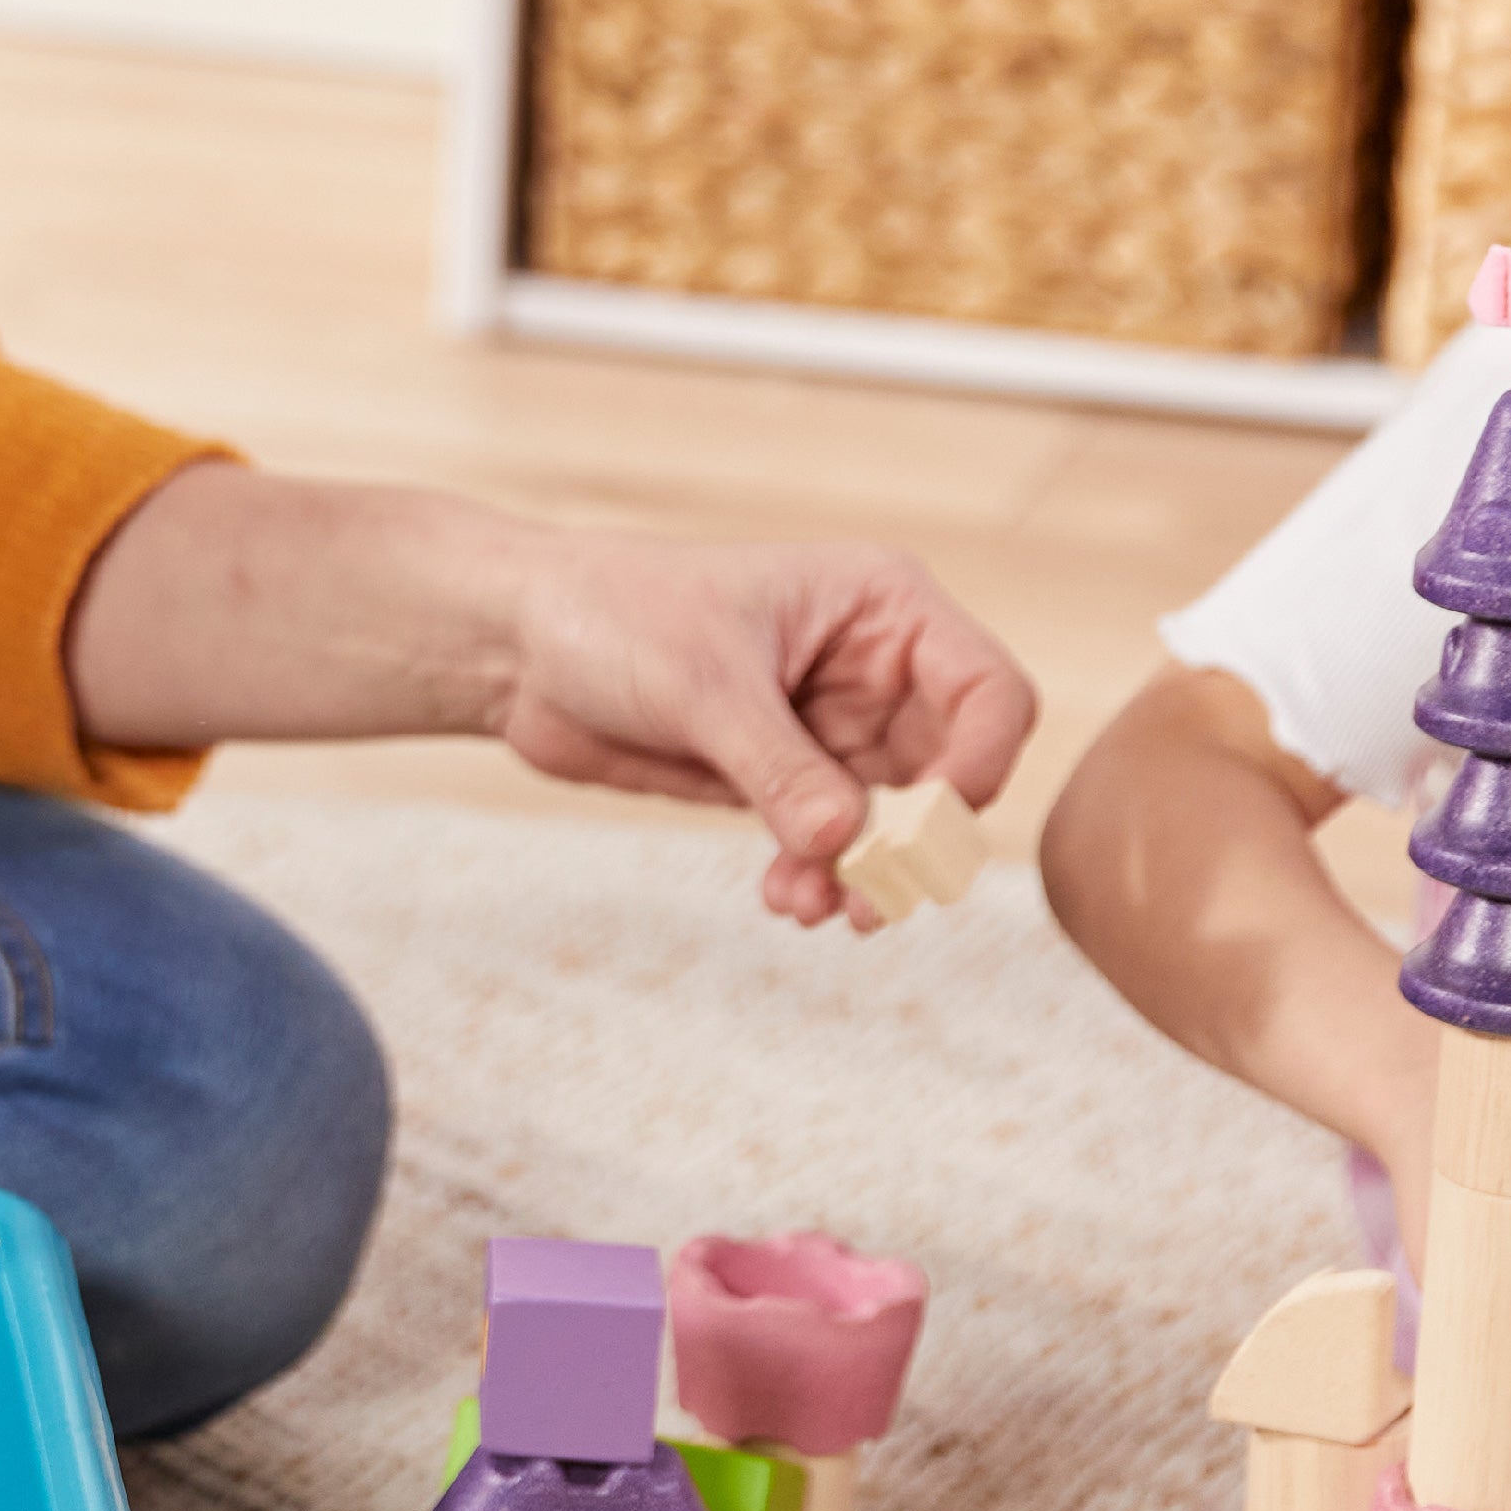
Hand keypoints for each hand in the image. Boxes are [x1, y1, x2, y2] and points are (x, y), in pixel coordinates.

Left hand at [488, 532, 1037, 923]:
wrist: (521, 646)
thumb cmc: (613, 615)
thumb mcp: (703, 685)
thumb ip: (780, 767)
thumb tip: (847, 842)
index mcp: (882, 607)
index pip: (989, 692)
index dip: (979, 764)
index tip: (926, 827)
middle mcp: (875, 668)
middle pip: (952, 772)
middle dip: (917, 843)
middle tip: (871, 895)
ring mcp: (833, 729)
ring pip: (895, 824)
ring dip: (867, 875)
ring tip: (812, 904)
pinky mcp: (788, 780)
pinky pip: (838, 845)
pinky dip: (825, 879)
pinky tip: (786, 898)